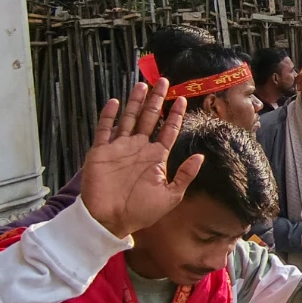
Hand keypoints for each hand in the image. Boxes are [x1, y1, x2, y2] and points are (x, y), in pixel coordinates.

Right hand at [81, 80, 202, 238]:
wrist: (109, 220)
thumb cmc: (140, 211)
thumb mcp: (170, 196)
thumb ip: (185, 175)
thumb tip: (200, 156)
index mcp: (156, 158)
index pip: (168, 130)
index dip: (174, 115)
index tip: (182, 99)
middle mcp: (139, 149)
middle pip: (149, 118)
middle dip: (156, 100)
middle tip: (163, 81)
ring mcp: (120, 148)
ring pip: (129, 118)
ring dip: (135, 102)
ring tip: (143, 85)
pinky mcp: (101, 151)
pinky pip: (105, 129)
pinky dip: (109, 115)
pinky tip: (116, 101)